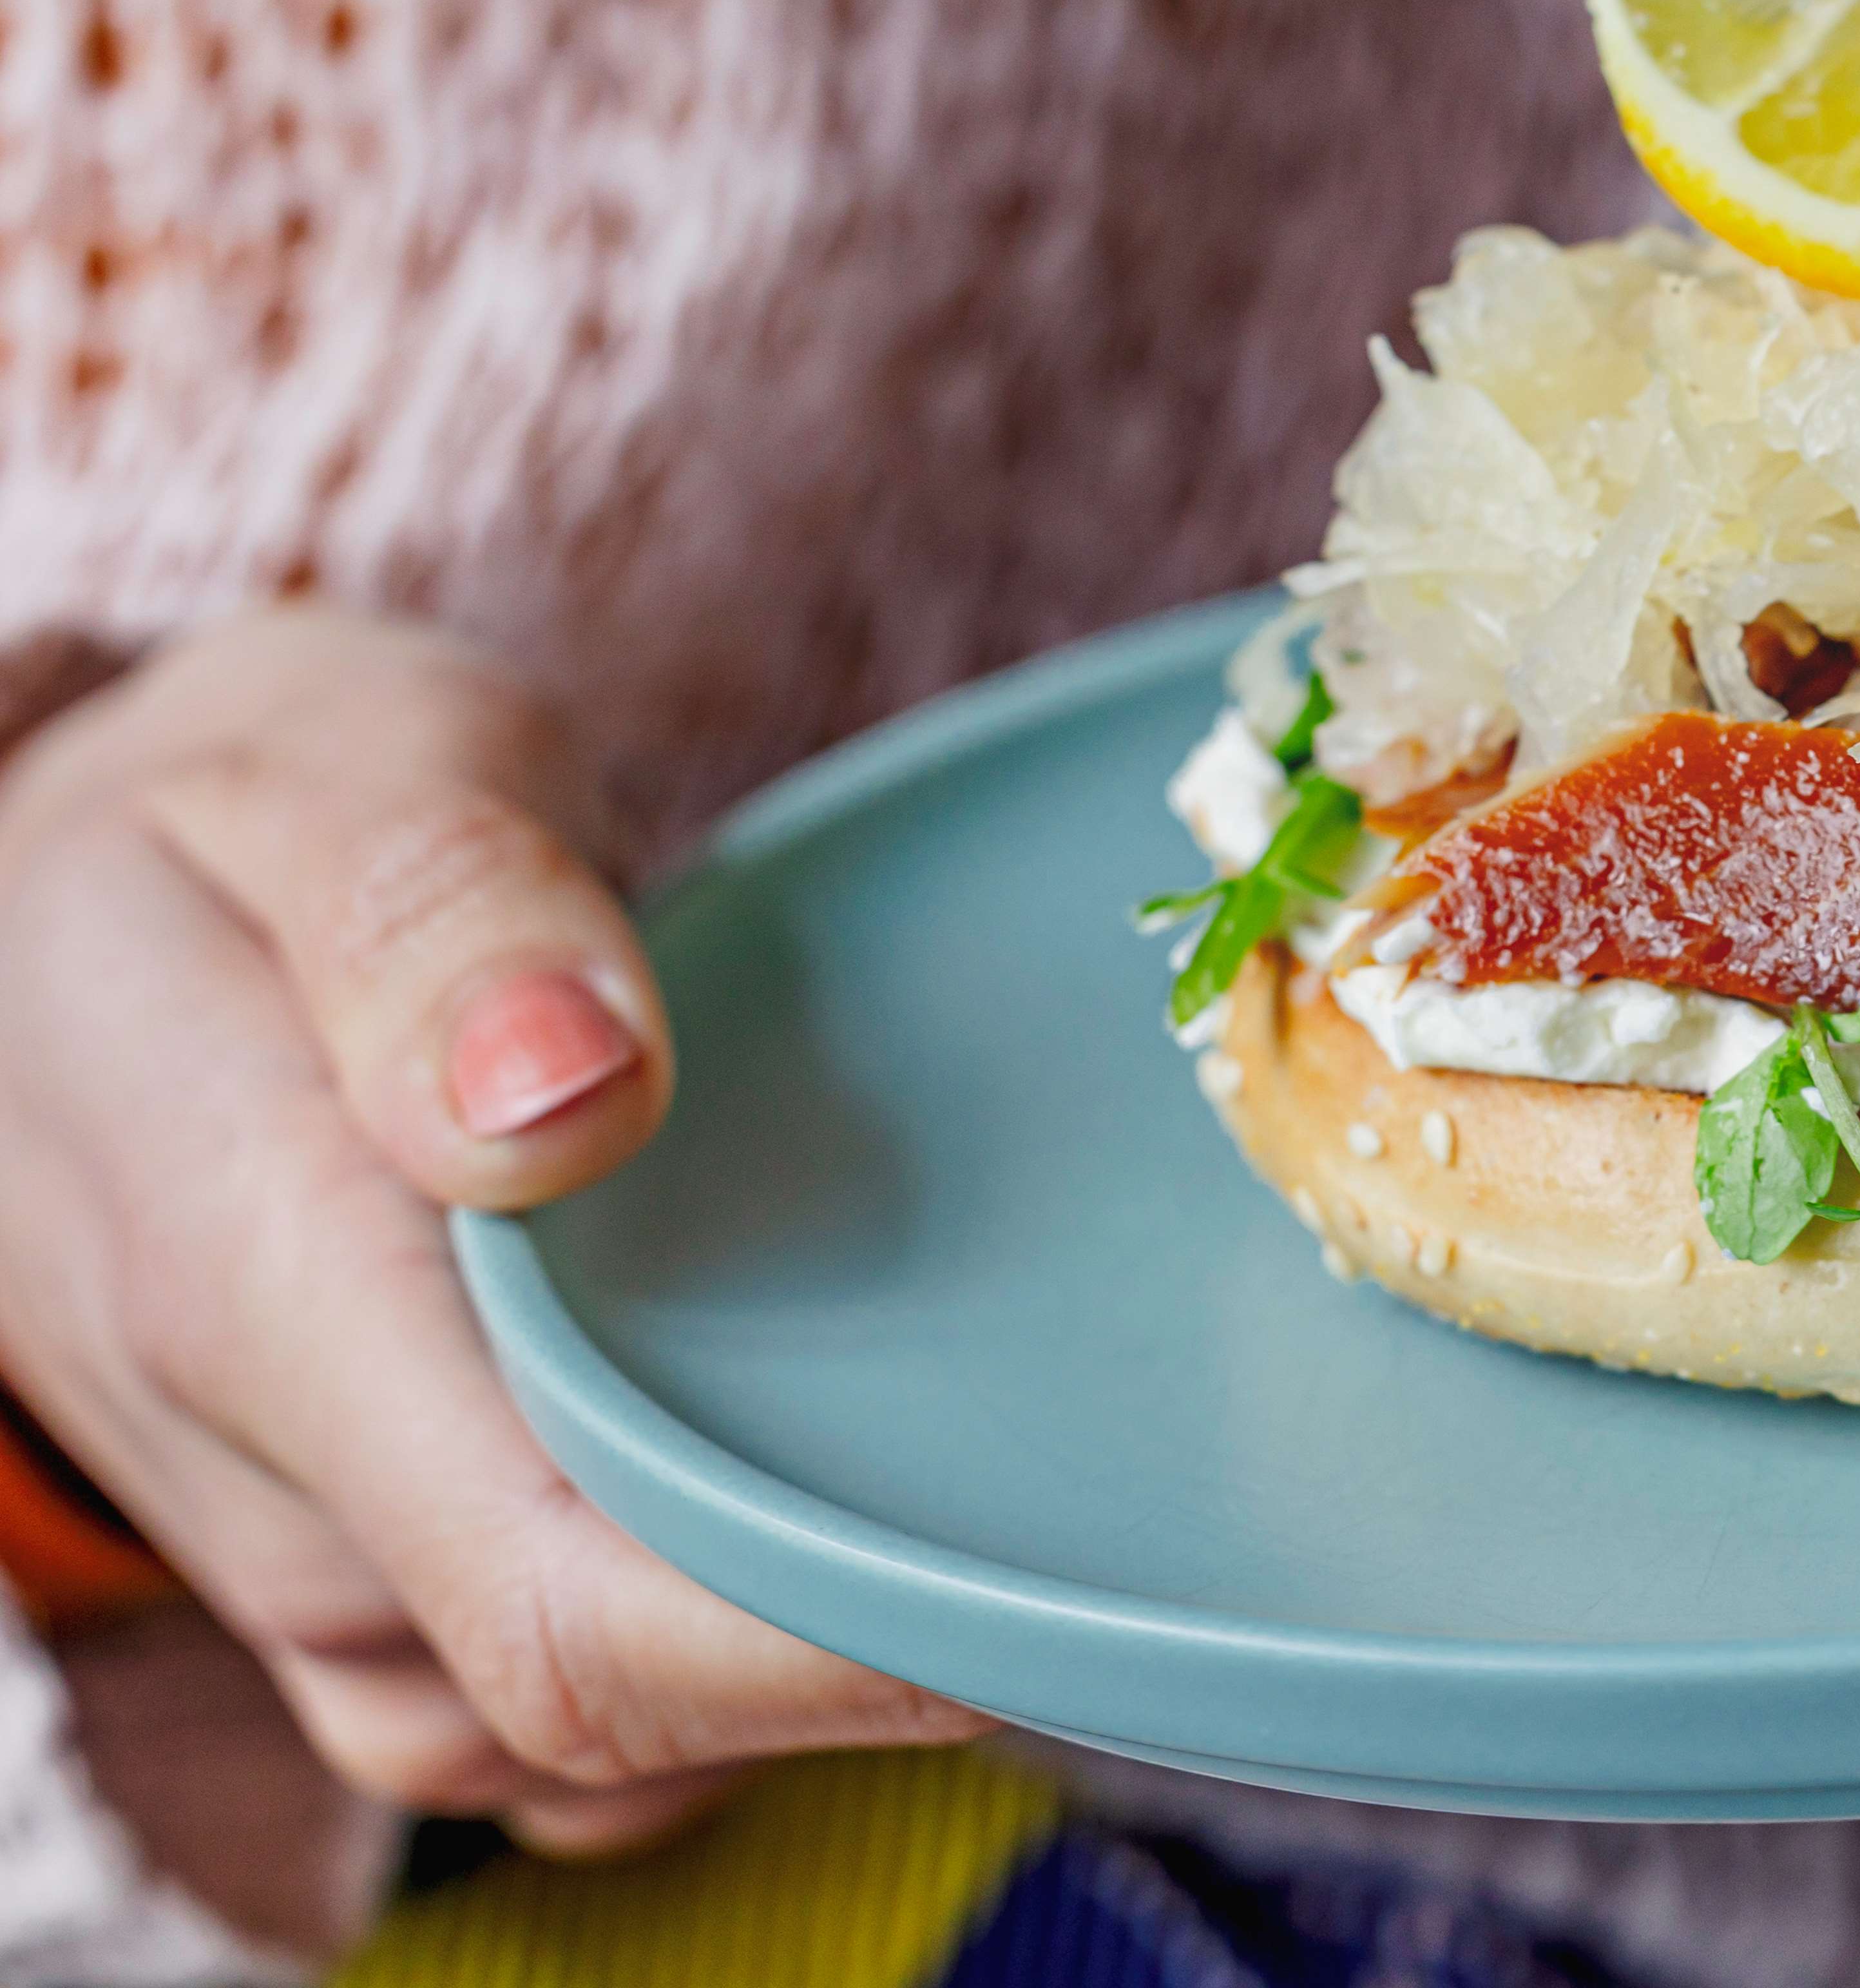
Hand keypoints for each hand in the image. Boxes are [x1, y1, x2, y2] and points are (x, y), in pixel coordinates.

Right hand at [0, 610, 976, 1857]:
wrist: (55, 919)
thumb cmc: (232, 814)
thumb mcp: (330, 761)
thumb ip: (440, 908)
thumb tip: (573, 1090)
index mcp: (263, 1289)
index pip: (559, 1599)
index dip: (823, 1649)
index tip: (1050, 1590)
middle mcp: (281, 1482)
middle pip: (608, 1688)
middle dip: (869, 1651)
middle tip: (1119, 1517)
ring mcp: (314, 1557)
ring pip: (590, 1732)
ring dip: (799, 1662)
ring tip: (1007, 1498)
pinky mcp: (363, 1570)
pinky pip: (559, 1701)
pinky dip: (716, 1649)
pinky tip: (846, 1512)